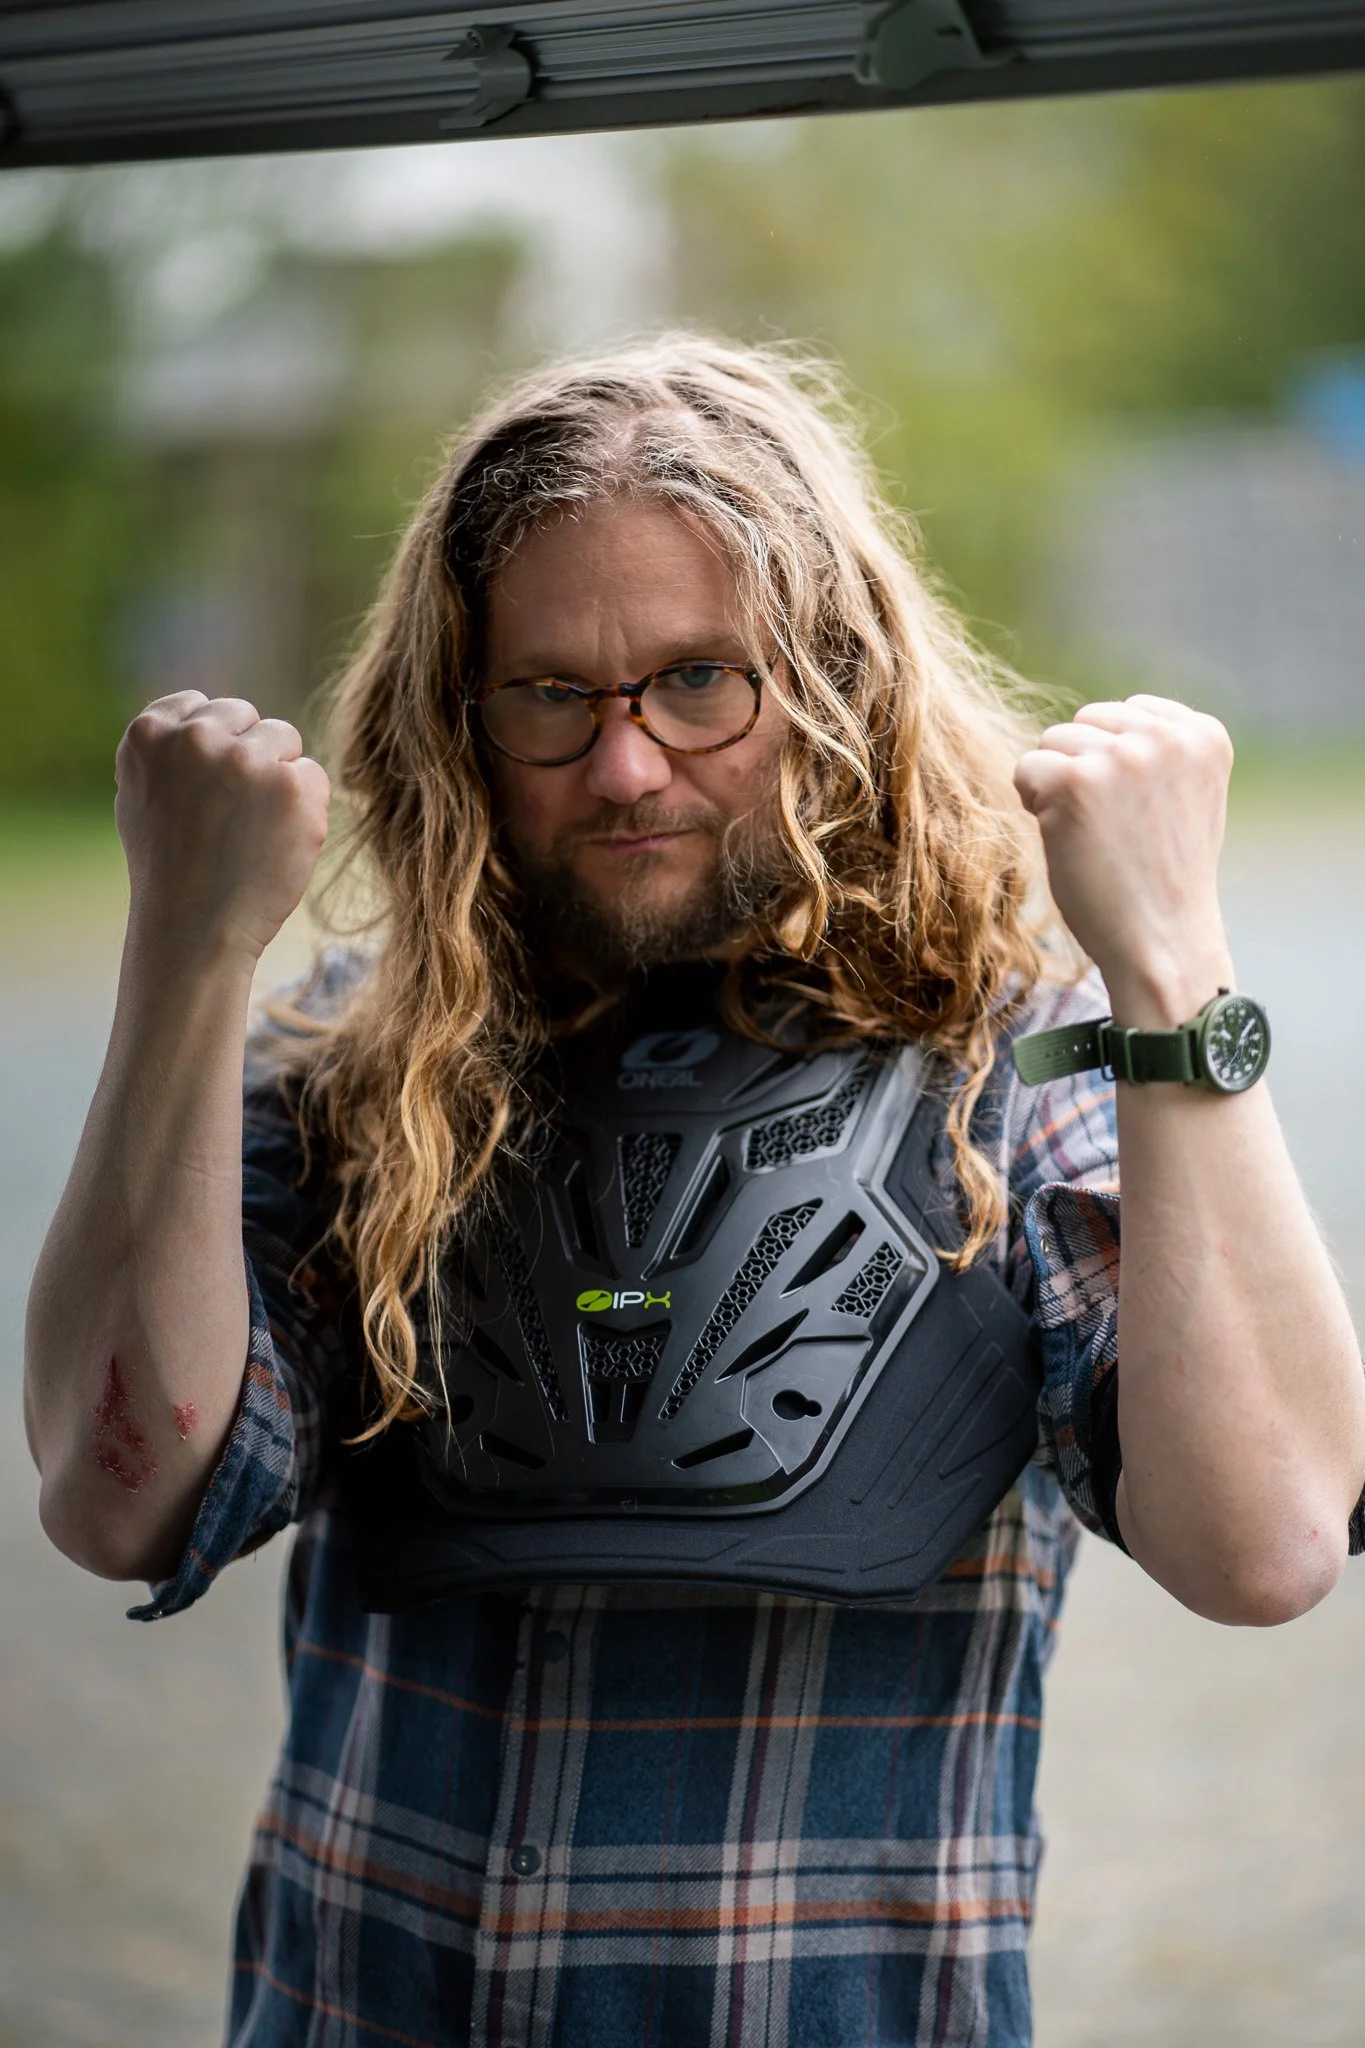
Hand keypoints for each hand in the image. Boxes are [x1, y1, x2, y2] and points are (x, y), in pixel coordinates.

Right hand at [114, 692, 330, 968]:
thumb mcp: (141, 795)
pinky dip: (305, 808)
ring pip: (284, 738)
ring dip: (278, 776)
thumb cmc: (168, 869)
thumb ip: (167, 750)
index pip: (198, 704)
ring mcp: (246, 759)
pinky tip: (275, 842)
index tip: (201, 791)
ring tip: (250, 828)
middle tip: (229, 814)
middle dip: (246, 753)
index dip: (208, 748)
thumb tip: (201, 712)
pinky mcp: (292, 786)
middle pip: (245, 716)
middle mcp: (196, 738)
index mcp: (149, 733)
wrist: (194, 930)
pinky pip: (313, 775)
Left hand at [1013, 694, 1233, 1025]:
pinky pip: (1026, 769)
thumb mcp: (1183, 796)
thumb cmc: (1163, 879)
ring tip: (1095, 836)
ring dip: (1058, 787)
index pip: (1128, 712)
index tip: (1140, 813)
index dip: (1117, 764)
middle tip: (1113, 829)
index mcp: (1204, 735)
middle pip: (1087, 722)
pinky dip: (1032, 804)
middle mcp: (1168, 736)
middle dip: (1085, 768)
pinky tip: (1067, 839)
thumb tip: (1097, 720)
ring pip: (1053, 742)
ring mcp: (1123, 756)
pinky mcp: (1077, 781)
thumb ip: (1157, 751)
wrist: (1160, 943)